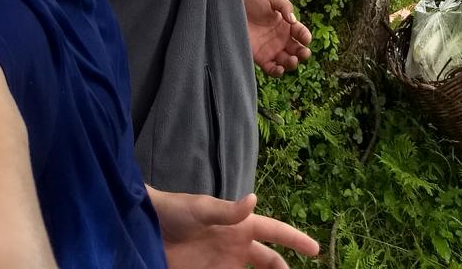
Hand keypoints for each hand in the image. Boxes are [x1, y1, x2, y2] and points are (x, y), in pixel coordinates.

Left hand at [148, 189, 319, 268]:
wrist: (147, 229)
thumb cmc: (175, 212)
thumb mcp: (201, 208)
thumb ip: (227, 210)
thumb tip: (254, 200)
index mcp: (240, 225)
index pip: (274, 232)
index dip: (295, 239)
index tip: (315, 249)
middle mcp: (237, 247)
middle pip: (270, 262)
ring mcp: (224, 265)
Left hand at [243, 0, 311, 76]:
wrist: (232, 13)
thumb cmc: (252, 3)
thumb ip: (285, 5)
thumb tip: (293, 20)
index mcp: (286, 25)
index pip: (301, 33)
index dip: (305, 36)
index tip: (305, 39)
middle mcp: (281, 39)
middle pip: (298, 50)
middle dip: (304, 53)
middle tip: (303, 53)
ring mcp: (272, 50)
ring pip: (288, 62)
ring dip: (293, 63)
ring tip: (292, 60)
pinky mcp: (261, 59)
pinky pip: (272, 69)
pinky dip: (278, 72)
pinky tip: (280, 69)